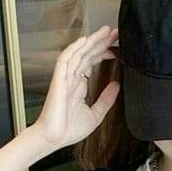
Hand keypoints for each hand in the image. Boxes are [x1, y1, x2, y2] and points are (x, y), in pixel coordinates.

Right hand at [32, 25, 119, 150]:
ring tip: (106, 32)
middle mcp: (71, 79)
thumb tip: (117, 86)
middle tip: (115, 32)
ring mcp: (65, 78)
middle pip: (87, 54)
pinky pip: (66, 60)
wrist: (55, 139)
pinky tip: (85, 41)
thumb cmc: (69, 130)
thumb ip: (106, 99)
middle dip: (101, 42)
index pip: (92, 62)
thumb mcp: (96, 114)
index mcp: (79, 86)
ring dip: (92, 41)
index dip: (103, 53)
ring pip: (79, 53)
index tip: (117, 48)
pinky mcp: (59, 80)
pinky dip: (75, 49)